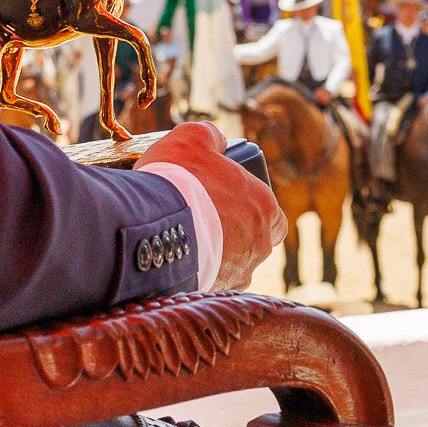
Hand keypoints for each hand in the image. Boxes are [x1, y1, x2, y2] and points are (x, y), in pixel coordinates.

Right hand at [138, 120, 283, 290]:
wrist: (153, 227)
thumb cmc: (178, 180)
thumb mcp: (192, 137)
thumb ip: (210, 136)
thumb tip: (216, 141)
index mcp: (265, 208)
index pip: (274, 216)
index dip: (253, 209)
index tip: (229, 203)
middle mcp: (260, 244)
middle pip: (254, 242)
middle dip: (234, 234)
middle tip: (204, 221)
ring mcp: (238, 272)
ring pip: (232, 265)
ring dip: (215, 255)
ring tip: (185, 241)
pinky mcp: (214, 291)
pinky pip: (209, 281)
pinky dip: (197, 272)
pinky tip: (176, 259)